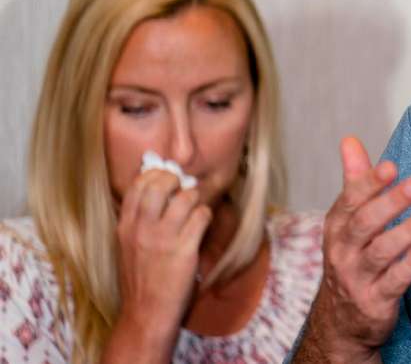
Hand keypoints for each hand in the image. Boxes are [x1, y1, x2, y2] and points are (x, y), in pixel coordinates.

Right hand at [109, 169, 211, 357]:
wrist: (146, 314)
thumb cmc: (141, 280)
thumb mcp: (128, 247)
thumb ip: (139, 221)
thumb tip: (158, 191)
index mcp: (125, 227)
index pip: (137, 185)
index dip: (155, 175)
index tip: (166, 179)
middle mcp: (141, 229)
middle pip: (159, 184)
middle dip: (176, 180)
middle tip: (183, 189)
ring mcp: (162, 239)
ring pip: (185, 197)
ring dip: (195, 199)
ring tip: (194, 210)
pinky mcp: (184, 250)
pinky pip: (201, 217)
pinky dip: (206, 216)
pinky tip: (202, 225)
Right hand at [297, 137, 410, 363]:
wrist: (341, 322)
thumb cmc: (352, 258)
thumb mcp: (348, 221)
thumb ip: (354, 181)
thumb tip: (350, 140)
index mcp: (336, 227)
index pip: (350, 200)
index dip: (369, 183)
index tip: (391, 166)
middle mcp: (343, 252)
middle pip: (365, 223)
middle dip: (392, 202)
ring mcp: (357, 278)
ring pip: (382, 252)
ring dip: (409, 230)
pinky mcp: (375, 302)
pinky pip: (395, 282)